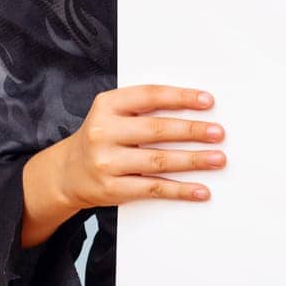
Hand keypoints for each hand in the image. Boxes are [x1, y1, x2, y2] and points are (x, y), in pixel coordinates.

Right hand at [43, 85, 226, 212]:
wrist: (67, 173)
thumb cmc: (102, 137)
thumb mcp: (113, 114)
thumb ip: (144, 108)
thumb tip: (194, 110)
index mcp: (107, 105)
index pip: (150, 96)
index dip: (181, 97)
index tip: (208, 101)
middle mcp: (104, 132)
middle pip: (156, 129)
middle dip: (192, 130)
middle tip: (218, 132)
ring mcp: (106, 162)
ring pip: (158, 161)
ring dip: (193, 160)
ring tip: (217, 158)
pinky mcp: (112, 189)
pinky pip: (153, 189)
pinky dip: (180, 190)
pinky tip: (200, 190)